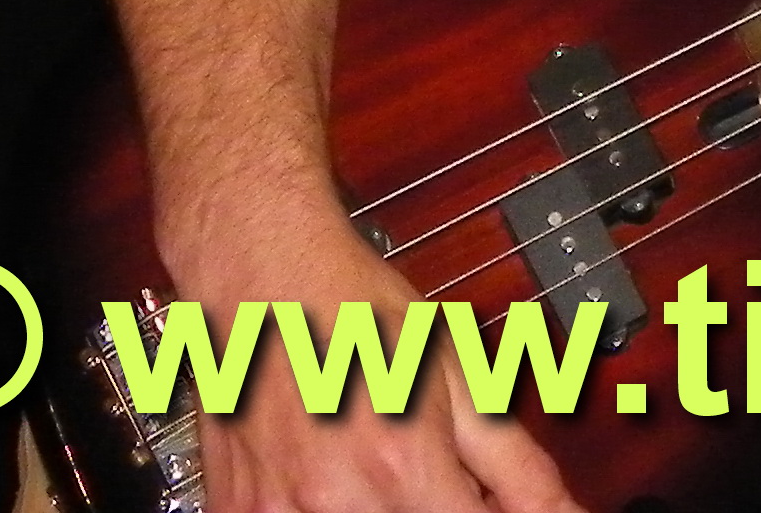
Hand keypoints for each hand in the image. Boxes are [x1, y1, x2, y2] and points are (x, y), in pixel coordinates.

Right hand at [181, 217, 579, 512]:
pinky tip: (333, 469)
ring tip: (376, 459)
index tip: (487, 500)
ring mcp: (281, 512)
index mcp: (403, 468)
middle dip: (437, 506)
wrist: (261, 272)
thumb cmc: (354, 307)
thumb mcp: (457, 373)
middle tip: (433, 470)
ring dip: (385, 506)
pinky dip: (327, 505)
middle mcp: (339, 500)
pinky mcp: (243, 511)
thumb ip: (517, 464)